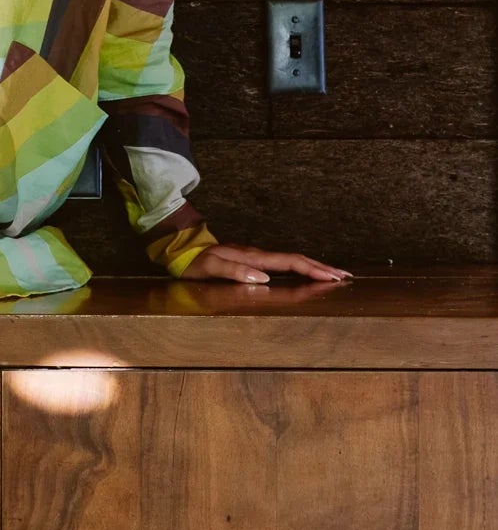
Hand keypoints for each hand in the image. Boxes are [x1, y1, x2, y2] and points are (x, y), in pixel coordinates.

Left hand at [180, 243, 351, 285]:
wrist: (183, 250)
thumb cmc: (196, 263)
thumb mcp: (211, 268)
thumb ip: (235, 273)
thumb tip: (265, 279)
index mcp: (253, 258)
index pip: (290, 262)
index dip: (312, 270)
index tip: (333, 277)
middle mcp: (259, 255)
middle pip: (297, 259)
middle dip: (322, 267)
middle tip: (346, 276)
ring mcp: (257, 257)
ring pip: (292, 260)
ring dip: (315, 267)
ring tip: (335, 275)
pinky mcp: (254, 260)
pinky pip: (283, 263)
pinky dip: (300, 267)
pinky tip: (306, 273)